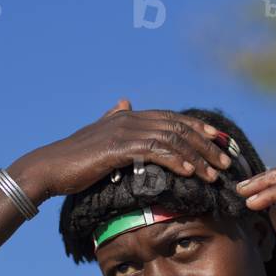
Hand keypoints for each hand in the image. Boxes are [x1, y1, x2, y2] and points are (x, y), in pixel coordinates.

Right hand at [9, 98, 233, 199]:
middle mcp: (129, 117)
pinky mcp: (118, 148)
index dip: (199, 129)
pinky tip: (191, 174)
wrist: (49, 168)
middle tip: (226, 162)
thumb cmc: (72, 159)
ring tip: (215, 174)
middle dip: (206, 145)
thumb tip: (124, 101)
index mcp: (128, 115)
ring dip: (197, 157)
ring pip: (172, 140)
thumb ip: (113, 118)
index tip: (220, 142)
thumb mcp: (97, 134)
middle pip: (178, 127)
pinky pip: (155, 152)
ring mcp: (124, 131)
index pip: (172, 118)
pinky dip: (176, 161)